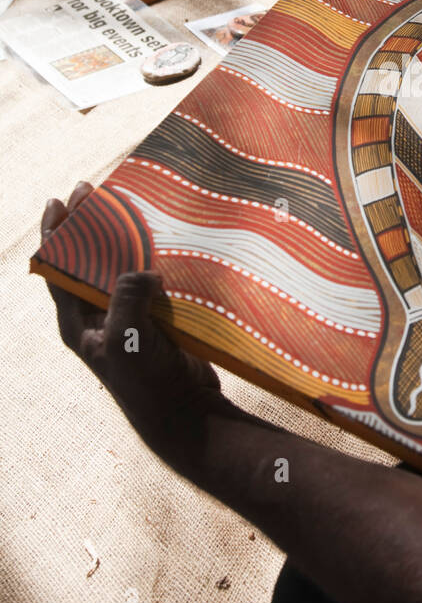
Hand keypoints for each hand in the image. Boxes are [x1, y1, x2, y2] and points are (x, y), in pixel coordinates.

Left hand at [41, 184, 233, 481]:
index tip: (59, 200)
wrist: (184, 413)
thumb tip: (141, 271)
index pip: (57, 269)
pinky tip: (162, 239)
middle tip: (93, 190)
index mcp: (77, 323)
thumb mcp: (126, 338)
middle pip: (86, 261)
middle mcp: (97, 318)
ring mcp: (126, 319)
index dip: (55, 233)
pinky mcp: (154, 321)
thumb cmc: (147, 381)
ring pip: (118, 268)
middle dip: (88, 226)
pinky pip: (148, 281)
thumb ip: (126, 299)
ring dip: (121, 238)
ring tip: (127, 205)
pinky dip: (151, 257)